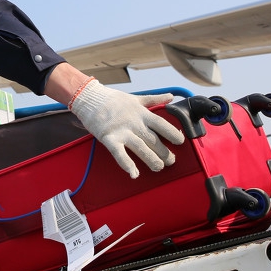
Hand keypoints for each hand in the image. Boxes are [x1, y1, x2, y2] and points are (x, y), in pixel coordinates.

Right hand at [69, 80, 184, 176]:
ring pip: (140, 148)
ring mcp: (122, 131)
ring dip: (151, 159)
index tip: (181, 141)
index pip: (162, 124)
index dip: (172, 133)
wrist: (90, 98)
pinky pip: (119, 153)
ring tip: (159, 167)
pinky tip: (134, 174)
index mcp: (141, 113)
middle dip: (164, 152)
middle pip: (153, 140)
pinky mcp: (109, 138)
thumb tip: (171, 96)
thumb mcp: (136, 97)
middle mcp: (134, 122)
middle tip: (171, 161)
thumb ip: (154, 99)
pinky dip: (127, 164)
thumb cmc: (113, 99)